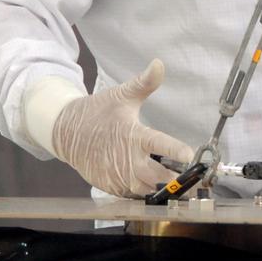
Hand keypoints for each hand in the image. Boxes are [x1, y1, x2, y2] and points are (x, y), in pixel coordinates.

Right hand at [39, 60, 192, 196]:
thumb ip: (144, 83)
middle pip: (158, 175)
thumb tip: (159, 64)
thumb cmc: (98, 112)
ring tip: (181, 188)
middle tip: (195, 181)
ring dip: (162, 189)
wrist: (67, 132)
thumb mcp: (121, 95)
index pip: (158, 144)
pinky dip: (145, 195)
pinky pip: (132, 197)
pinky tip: (156, 190)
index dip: (175, 150)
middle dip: (176, 179)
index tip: (190, 155)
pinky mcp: (110, 186)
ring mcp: (117, 175)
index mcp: (133, 135)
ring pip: (146, 190)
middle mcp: (126, 158)